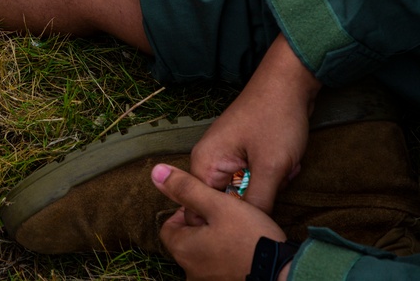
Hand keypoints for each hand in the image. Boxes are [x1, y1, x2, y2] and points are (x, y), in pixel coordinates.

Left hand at [154, 164, 289, 280]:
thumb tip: (156, 172)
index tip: (207, 205)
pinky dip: (226, 258)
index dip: (186, 212)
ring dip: (214, 243)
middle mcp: (191, 272)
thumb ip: (187, 188)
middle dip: (201, 227)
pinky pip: (219, 268)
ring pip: (203, 256)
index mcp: (183, 250)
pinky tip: (244, 249)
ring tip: (236, 231)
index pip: (169, 227)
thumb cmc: (251, 238)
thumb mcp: (218, 205)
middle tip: (224, 217)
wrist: (285, 275)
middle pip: (186, 242)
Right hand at [189, 34, 321, 213]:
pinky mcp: (239, 153)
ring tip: (281, 169)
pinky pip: (251, 178)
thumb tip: (249, 232)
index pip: (202, 209)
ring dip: (266, 186)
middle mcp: (206, 161)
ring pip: (243, 191)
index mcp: (204, 164)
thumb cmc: (275, 120)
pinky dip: (269, 175)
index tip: (254, 216)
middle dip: (254, 198)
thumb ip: (256, 205)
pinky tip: (283, 164)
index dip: (227, 220)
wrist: (288, 84)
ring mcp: (223, 157)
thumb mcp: (270, 168)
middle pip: (226, 202)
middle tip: (274, 180)